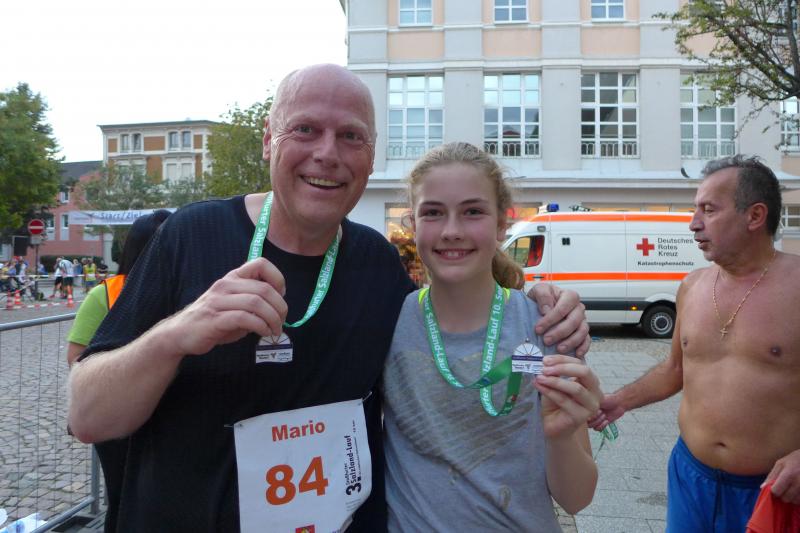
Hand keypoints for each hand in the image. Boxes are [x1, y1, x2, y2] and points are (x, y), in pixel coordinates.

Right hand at [163, 258, 287, 356]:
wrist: (180, 334)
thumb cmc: (213, 320)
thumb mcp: (235, 305)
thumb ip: (254, 302)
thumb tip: (278, 308)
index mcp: (233, 278)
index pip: (261, 263)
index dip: (277, 278)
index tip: (281, 296)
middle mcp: (226, 285)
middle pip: (264, 288)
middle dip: (280, 307)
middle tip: (282, 322)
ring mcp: (219, 301)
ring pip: (256, 302)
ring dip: (272, 319)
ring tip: (275, 331)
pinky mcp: (214, 318)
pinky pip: (244, 318)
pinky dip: (260, 326)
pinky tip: (263, 333)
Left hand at [529, 284, 589, 356]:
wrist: (540, 307)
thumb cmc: (541, 299)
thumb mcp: (538, 291)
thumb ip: (543, 295)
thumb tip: (547, 309)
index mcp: (569, 296)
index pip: (563, 307)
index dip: (551, 319)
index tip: (538, 329)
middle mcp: (578, 308)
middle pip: (574, 321)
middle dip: (559, 332)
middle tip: (546, 340)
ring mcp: (582, 320)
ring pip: (582, 331)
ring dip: (570, 341)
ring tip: (558, 349)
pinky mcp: (583, 332)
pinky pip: (587, 340)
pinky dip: (583, 347)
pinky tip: (576, 354)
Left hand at [534, 355, 600, 439]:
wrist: (555, 427)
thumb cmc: (556, 404)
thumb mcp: (555, 384)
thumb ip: (553, 373)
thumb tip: (544, 362)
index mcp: (591, 381)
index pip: (580, 363)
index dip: (562, 359)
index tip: (545, 360)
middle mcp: (595, 392)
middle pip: (585, 372)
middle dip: (563, 367)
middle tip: (544, 368)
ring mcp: (591, 406)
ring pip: (575, 388)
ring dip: (555, 381)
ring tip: (539, 377)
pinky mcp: (581, 417)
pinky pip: (565, 401)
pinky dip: (550, 391)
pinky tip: (539, 386)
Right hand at [587, 393, 624, 430]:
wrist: (619, 403)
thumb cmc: (610, 399)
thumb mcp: (599, 398)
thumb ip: (591, 402)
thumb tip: (584, 406)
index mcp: (587, 406)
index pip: (582, 414)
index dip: (590, 414)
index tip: (598, 410)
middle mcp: (589, 413)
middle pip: (586, 421)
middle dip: (595, 418)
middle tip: (602, 412)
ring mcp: (594, 419)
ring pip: (591, 426)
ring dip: (599, 421)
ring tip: (604, 415)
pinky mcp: (600, 424)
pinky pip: (597, 429)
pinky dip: (602, 425)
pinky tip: (606, 420)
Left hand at [764, 448, 799, 503]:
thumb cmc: (795, 460)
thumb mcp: (781, 463)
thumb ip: (771, 476)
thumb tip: (762, 487)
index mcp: (789, 474)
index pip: (776, 491)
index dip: (774, 490)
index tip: (775, 486)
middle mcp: (799, 483)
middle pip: (785, 498)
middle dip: (783, 494)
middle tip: (785, 486)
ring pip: (794, 501)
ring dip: (792, 497)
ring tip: (793, 487)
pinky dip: (798, 498)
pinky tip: (798, 490)